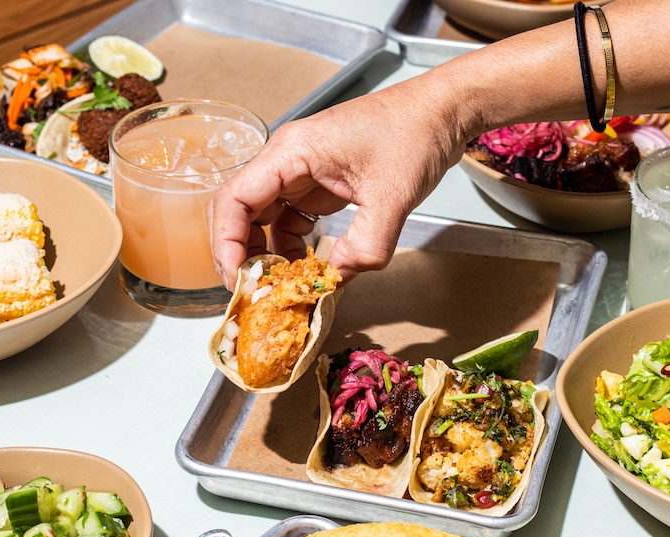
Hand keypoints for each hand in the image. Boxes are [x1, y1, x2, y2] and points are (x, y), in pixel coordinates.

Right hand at [207, 74, 466, 288]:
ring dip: (265, 254)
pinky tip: (306, 269)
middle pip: (239, 211)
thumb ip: (365, 246)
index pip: (235, 199)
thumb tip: (335, 281)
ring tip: (280, 287)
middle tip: (252, 291)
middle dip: (240, 253)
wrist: (442, 112)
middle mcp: (286, 161)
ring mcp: (300, 173)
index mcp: (291, 152)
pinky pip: (289, 221)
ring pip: (262, 219)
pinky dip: (291, 248)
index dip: (227, 243)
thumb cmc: (413, 134)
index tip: (238, 279)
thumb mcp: (392, 197)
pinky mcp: (317, 185)